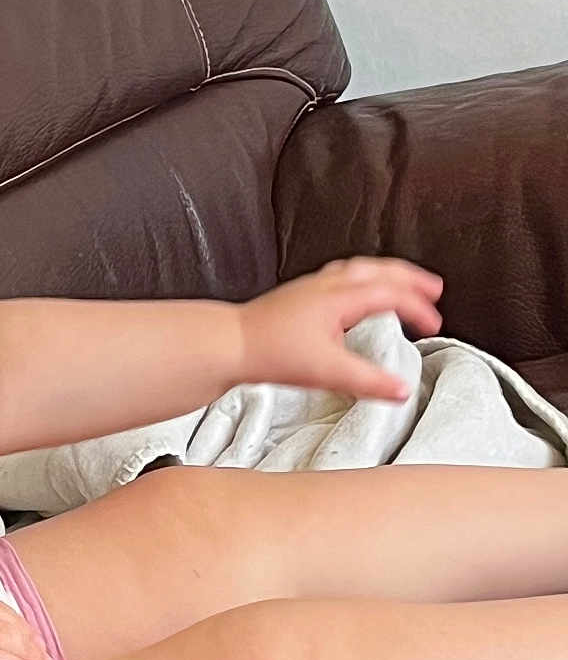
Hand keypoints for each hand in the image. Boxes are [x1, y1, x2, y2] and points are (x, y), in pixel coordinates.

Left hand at [237, 256, 443, 400]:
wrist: (227, 344)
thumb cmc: (267, 352)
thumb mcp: (325, 371)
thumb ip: (367, 381)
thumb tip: (400, 391)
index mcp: (339, 297)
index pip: (390, 293)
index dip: (417, 306)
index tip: (432, 324)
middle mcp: (326, 285)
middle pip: (378, 270)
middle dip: (409, 278)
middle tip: (432, 288)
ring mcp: (310, 287)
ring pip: (357, 269)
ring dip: (384, 274)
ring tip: (400, 284)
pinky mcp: (297, 296)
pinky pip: (339, 276)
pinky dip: (359, 279)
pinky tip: (352, 295)